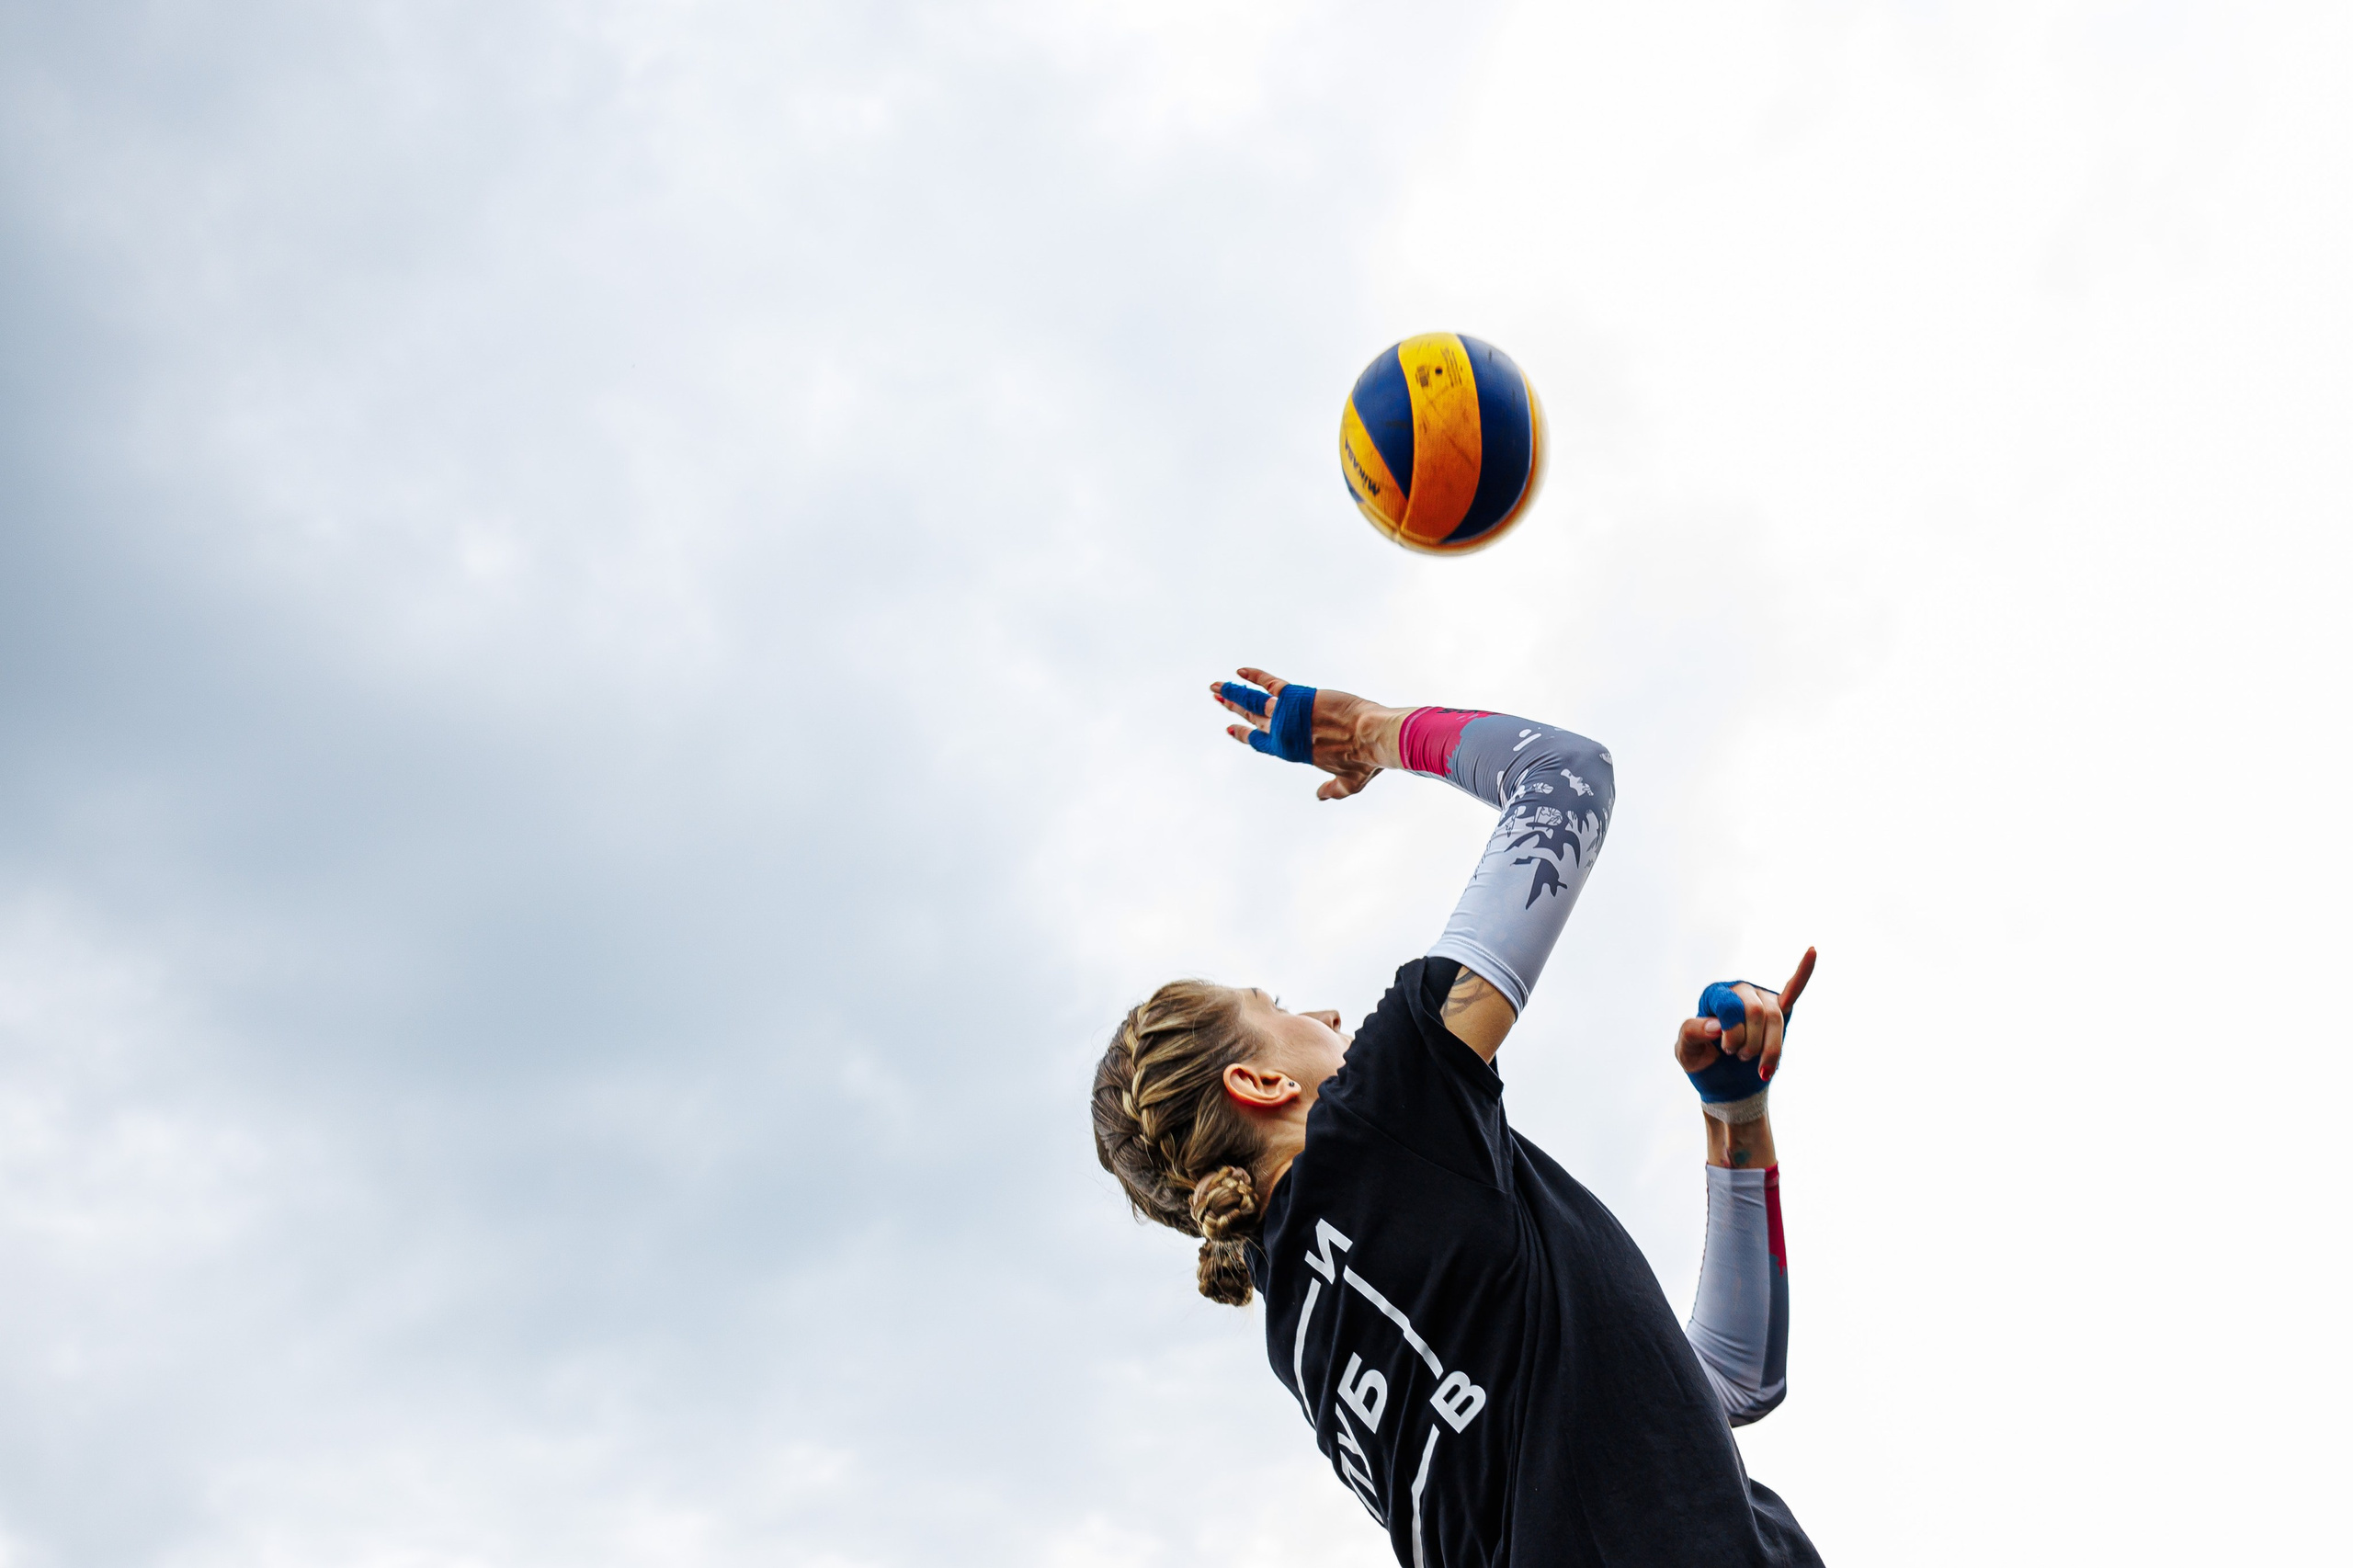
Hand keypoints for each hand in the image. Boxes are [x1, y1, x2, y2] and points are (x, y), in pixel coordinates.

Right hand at [1207, 666, 1402, 801]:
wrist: (1370, 735)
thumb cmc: (1363, 760)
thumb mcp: (1350, 782)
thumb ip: (1333, 790)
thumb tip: (1321, 796)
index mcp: (1292, 752)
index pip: (1260, 742)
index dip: (1244, 735)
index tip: (1231, 728)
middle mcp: (1284, 734)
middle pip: (1252, 718)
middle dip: (1233, 708)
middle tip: (1217, 699)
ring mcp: (1287, 715)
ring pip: (1253, 701)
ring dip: (1233, 693)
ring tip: (1216, 687)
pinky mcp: (1296, 696)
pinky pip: (1269, 683)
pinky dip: (1254, 676)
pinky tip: (1240, 671)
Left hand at [1673, 947, 1815, 1086]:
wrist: (1726, 1081)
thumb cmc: (1704, 1062)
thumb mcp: (1687, 1051)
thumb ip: (1692, 1034)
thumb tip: (1716, 1025)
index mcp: (1715, 995)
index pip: (1730, 1005)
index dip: (1732, 1033)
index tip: (1726, 1050)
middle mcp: (1739, 991)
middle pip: (1756, 1012)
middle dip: (1750, 1043)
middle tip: (1738, 1056)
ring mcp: (1762, 1000)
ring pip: (1775, 1018)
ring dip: (1768, 1048)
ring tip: (1751, 1059)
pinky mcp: (1780, 1013)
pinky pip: (1793, 990)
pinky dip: (1803, 972)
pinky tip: (1812, 952)